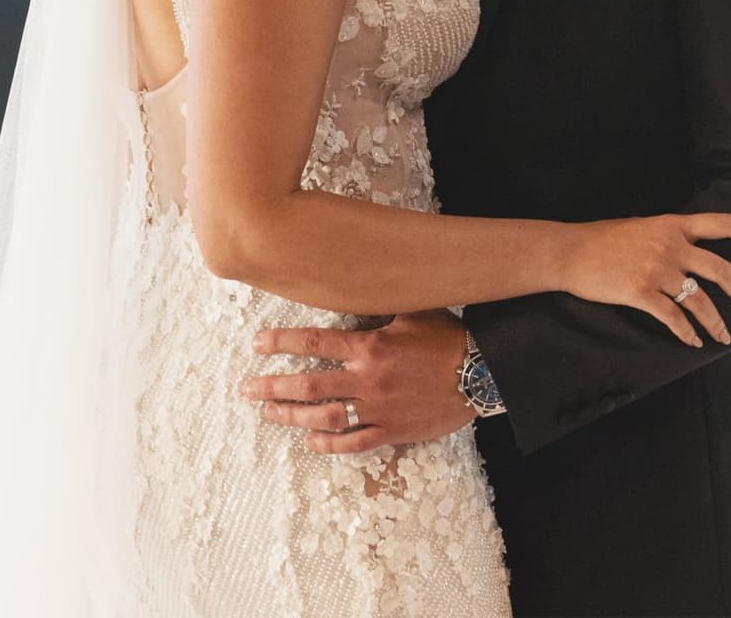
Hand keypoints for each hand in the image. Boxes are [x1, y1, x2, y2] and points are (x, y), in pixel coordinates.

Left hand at [243, 308, 472, 454]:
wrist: (482, 374)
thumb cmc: (450, 339)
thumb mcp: (417, 311)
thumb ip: (383, 306)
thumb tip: (360, 286)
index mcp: (371, 346)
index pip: (316, 341)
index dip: (283, 341)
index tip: (257, 344)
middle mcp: (368, 378)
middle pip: (309, 383)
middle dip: (274, 385)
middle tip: (248, 389)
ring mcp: (378, 408)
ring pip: (324, 415)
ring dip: (292, 415)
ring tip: (268, 413)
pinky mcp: (392, 430)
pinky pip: (354, 442)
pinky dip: (329, 444)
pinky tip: (310, 441)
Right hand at [557, 213, 730, 347]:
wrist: (570, 251)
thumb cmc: (604, 238)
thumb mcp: (644, 226)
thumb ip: (672, 235)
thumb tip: (692, 247)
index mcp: (675, 224)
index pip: (726, 224)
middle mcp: (672, 244)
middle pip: (722, 269)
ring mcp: (657, 268)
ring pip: (700, 300)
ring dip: (716, 322)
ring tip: (723, 337)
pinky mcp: (641, 292)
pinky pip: (673, 317)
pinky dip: (686, 332)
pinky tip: (693, 341)